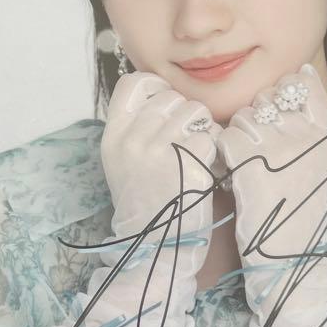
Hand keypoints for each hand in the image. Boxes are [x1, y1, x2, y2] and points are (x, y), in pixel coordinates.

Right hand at [102, 72, 218, 246]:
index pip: (132, 83)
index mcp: (114, 135)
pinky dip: (212, 149)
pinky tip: (204, 166)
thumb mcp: (123, 160)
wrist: (153, 243)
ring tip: (194, 151)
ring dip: (202, 127)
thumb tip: (163, 94)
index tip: (164, 101)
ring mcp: (161, 152)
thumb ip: (136, 126)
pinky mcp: (189, 166)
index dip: (154, 85)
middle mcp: (134, 140)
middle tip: (184, 138)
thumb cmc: (144, 199)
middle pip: (171, 96)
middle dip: (185, 112)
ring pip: (195, 111)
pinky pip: (210, 137)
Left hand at [216, 65, 326, 326]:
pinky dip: (224, 153)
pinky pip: (226, 137)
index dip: (285, 92)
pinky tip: (234, 173)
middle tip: (261, 150)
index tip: (279, 114)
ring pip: (245, 116)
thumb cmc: (302, 211)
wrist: (288, 256)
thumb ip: (315, 120)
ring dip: (240, 136)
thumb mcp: (324, 161)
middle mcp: (305, 133)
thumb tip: (300, 71)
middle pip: (268, 98)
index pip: (303, 83)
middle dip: (258, 118)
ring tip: (248, 165)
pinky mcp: (248, 160)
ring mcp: (277, 145)